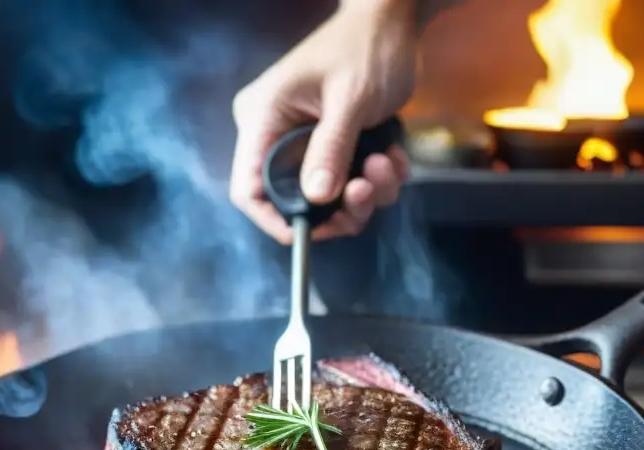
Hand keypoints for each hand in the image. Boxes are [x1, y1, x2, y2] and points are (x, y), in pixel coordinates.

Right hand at [229, 0, 417, 243]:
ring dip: (367, 193)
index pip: (248, 189)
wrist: (395, 22)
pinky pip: (349, 182)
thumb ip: (332, 149)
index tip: (310, 232)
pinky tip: (393, 155)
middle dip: (339, 205)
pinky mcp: (333, 147)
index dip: (274, 219)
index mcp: (263, 119)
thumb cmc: (365, 46)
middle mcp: (278, 135)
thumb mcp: (349, 99)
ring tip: (388, 162)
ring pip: (329, 196)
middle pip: (295, 200)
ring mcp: (306, 143)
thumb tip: (317, 197)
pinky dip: (377, 180)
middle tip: (369, 191)